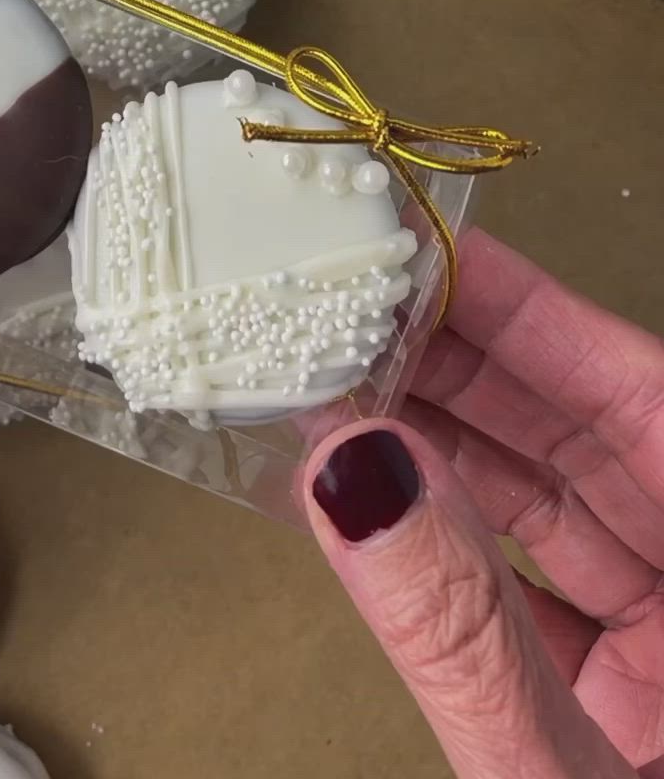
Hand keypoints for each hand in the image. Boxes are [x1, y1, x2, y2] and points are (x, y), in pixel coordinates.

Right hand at [299, 230, 663, 777]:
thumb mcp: (557, 778)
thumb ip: (464, 634)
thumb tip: (360, 480)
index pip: (646, 402)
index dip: (538, 317)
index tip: (438, 255)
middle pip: (597, 442)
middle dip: (472, 370)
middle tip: (364, 306)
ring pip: (563, 512)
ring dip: (448, 452)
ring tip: (348, 388)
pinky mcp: (633, 710)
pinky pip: (545, 594)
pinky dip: (456, 548)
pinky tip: (377, 504)